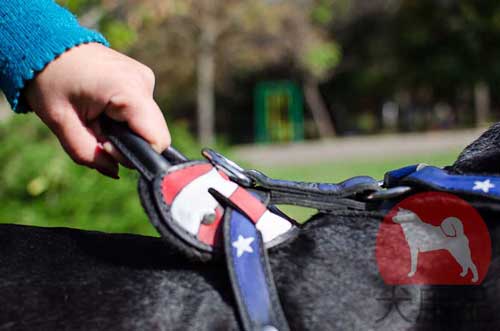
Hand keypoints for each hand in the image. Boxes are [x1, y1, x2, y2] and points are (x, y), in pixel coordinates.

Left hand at [24, 43, 169, 177]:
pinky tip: (103, 109)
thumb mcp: (60, 123)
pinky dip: (124, 119)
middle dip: (126, 143)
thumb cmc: (50, 80)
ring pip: (147, 125)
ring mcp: (146, 79)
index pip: (157, 140)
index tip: (105, 146)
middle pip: (153, 134)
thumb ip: (88, 154)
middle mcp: (145, 82)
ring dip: (123, 132)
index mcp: (129, 90)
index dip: (134, 154)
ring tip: (96, 118)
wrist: (46, 44)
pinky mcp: (142, 79)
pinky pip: (141, 113)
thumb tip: (115, 172)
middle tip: (95, 132)